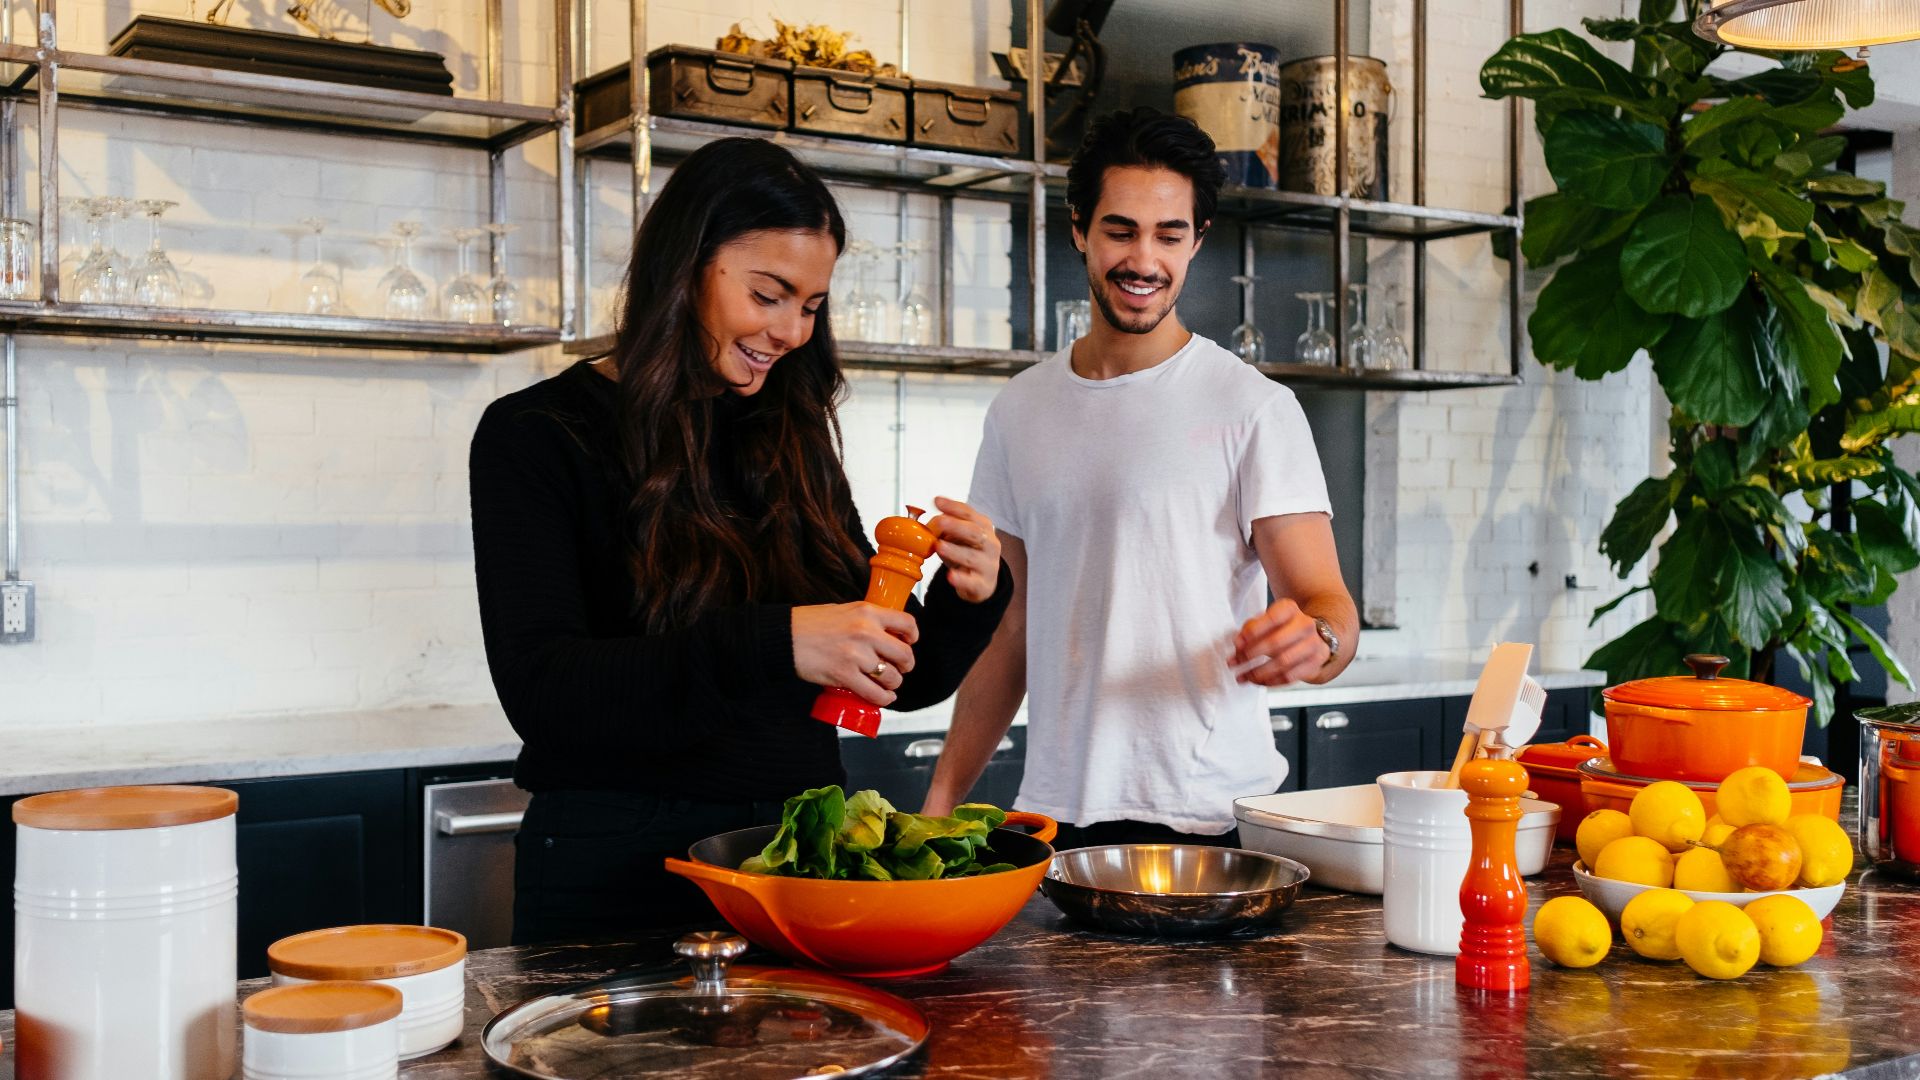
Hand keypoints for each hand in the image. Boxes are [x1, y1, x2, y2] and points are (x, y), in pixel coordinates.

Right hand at [792, 603, 918, 705]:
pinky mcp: (844, 675)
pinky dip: (883, 698)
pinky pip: (874, 693)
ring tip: (887, 684)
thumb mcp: (845, 610)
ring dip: (893, 684)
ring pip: (892, 677)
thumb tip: (886, 634)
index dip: (912, 637)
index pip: (907, 623)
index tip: (908, 643)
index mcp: (867, 611)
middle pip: (905, 654)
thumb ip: (866, 620)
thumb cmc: (810, 623)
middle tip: (900, 669)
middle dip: (906, 666)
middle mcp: (865, 631)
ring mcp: (856, 655)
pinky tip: (883, 697)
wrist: (784, 636)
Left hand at [927, 496, 1001, 602]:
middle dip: (957, 526)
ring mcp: (988, 565)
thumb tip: (930, 521)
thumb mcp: (959, 538)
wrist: (982, 583)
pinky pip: (972, 581)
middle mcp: (990, 544)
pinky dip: (961, 579)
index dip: (953, 507)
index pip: (969, 514)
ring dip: (955, 551)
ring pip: (973, 557)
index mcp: (983, 528)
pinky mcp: (982, 584)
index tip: (937, 501)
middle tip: (940, 521)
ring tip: (940, 546)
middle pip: (975, 533)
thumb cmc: (968, 554)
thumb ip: (947, 528)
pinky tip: (951, 576)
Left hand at [1230, 599, 1329, 686]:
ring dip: (1259, 672)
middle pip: (1276, 642)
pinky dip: (1271, 681)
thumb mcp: (1265, 621)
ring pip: (1283, 662)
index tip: (1237, 644)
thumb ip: (1250, 629)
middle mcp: (1304, 624)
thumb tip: (1239, 642)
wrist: (1308, 637)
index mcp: (1289, 609)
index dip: (1252, 633)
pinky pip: (1290, 676)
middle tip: (1236, 662)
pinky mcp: (1315, 662)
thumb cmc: (1282, 628)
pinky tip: (1259, 681)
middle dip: (1251, 655)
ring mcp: (1313, 644)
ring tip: (1244, 676)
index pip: (1272, 619)